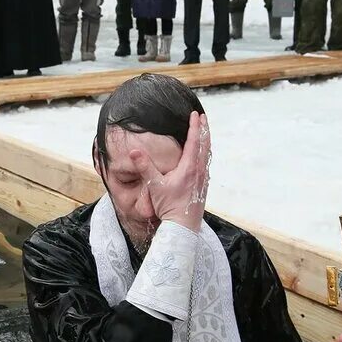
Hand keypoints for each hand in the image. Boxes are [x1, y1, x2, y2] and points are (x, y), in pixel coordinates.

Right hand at [128, 112, 210, 232]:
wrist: (183, 227)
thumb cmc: (169, 207)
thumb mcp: (154, 186)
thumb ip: (145, 167)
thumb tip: (134, 151)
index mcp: (188, 168)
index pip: (194, 141)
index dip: (195, 126)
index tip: (195, 114)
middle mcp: (199, 171)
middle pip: (205, 145)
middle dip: (204, 130)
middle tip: (203, 118)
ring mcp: (203, 179)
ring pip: (207, 155)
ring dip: (206, 141)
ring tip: (204, 132)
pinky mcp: (203, 186)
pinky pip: (206, 164)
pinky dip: (205, 153)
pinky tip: (202, 156)